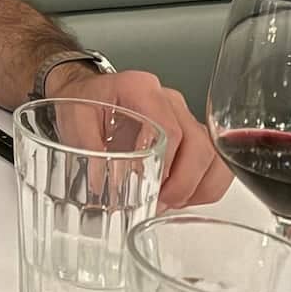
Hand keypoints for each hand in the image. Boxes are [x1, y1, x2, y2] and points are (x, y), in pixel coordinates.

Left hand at [51, 66, 231, 209]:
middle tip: (163, 202)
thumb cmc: (84, 102)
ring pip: (213, 152)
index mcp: (140, 89)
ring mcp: (184, 114)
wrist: (87, 93)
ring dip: (199, 186)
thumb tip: (103, 183)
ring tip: (173, 202)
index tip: (155, 187)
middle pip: (198, 142)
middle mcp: (168, 99)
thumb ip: (88, 148)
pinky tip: (185, 197)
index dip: (168, 164)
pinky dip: (206, 184)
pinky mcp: (191, 131)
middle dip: (185, 181)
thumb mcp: (75, 119)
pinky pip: (215, 160)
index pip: (170, 128)